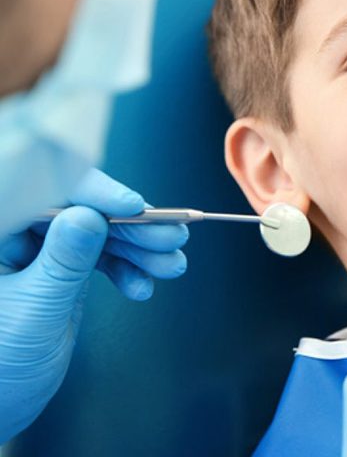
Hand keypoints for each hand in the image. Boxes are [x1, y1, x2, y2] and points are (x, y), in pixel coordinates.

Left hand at [0, 168, 188, 441]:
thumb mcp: (34, 312)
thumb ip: (63, 262)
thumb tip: (90, 215)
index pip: (46, 193)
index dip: (94, 193)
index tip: (134, 207)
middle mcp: (16, 233)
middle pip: (82, 210)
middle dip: (131, 225)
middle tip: (172, 237)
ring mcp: (40, 250)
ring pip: (99, 232)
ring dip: (140, 248)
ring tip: (172, 264)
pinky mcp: (61, 268)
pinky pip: (101, 256)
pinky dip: (128, 269)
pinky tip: (142, 288)